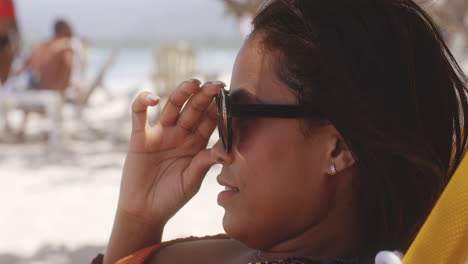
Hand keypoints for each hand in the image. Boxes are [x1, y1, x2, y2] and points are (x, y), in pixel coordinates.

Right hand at [118, 79, 223, 224]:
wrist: (145, 211)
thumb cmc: (172, 197)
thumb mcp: (192, 181)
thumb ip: (204, 163)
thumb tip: (225, 152)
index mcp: (196, 143)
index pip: (209, 120)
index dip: (218, 108)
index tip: (229, 97)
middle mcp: (180, 134)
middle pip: (193, 109)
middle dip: (204, 96)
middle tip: (216, 85)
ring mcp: (160, 133)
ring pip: (171, 106)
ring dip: (181, 93)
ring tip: (193, 84)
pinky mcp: (140, 137)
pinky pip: (139, 115)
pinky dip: (143, 102)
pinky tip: (153, 98)